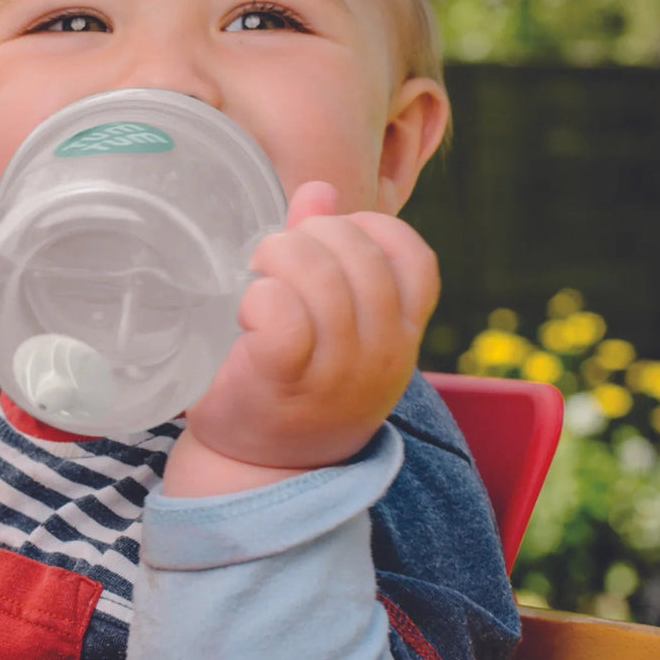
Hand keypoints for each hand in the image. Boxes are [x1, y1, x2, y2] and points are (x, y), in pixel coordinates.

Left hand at [167, 181, 438, 494]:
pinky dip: (259, 297)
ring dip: (276, 260)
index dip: (367, 229)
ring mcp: (338, 372)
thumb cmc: (294, 383)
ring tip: (255, 278)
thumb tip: (319, 190)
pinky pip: (283, 315)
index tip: (324, 242)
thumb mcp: (329, 322)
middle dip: (308, 237)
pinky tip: (246, 310)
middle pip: (359, 255)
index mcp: (400, 331)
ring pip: (320, 278)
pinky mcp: (284, 381)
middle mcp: (383, 352)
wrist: (260, 468)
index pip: (413, 257)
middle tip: (272, 258)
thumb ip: (326, 252)